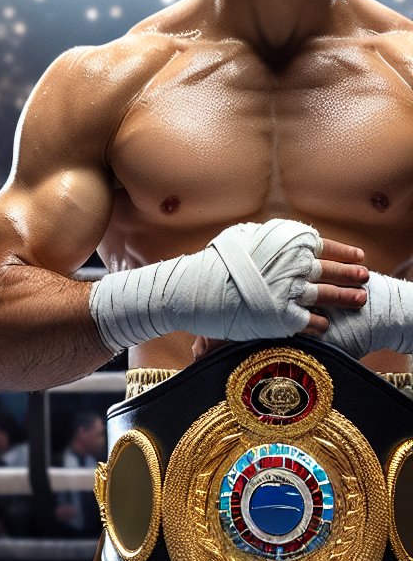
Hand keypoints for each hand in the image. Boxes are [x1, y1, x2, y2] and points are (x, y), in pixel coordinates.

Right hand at [190, 237, 367, 357]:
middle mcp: (294, 266)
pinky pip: (310, 320)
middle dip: (351, 274)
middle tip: (365, 277)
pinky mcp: (283, 316)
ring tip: (359, 300)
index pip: (324, 246)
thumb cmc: (215, 261)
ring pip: (327, 295)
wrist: (196, 288)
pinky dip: (320, 322)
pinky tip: (326, 324)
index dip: (344, 252)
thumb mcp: (244, 236)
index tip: (359, 256)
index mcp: (286, 244)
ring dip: (345, 298)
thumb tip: (281, 237)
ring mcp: (290, 292)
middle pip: (332, 270)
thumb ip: (268, 238)